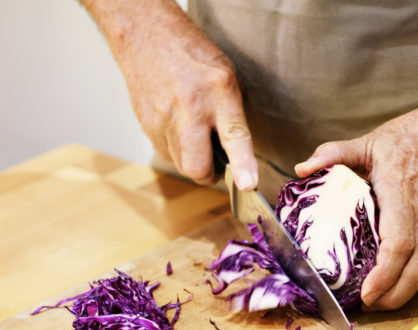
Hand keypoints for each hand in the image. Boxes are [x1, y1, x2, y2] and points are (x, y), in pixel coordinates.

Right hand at [93, 1, 257, 189]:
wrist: (146, 35)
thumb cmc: (193, 56)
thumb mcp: (227, 79)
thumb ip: (233, 116)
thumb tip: (239, 156)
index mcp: (218, 93)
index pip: (234, 137)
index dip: (242, 165)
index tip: (248, 184)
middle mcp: (190, 108)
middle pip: (197, 166)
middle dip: (209, 175)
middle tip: (218, 166)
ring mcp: (163, 118)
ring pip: (180, 164)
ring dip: (192, 162)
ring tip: (198, 139)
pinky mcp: (146, 124)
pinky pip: (165, 152)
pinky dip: (176, 151)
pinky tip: (180, 131)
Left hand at [295, 102, 417, 309]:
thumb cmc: (412, 139)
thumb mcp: (370, 141)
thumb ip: (334, 153)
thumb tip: (301, 169)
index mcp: (402, 195)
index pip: (399, 244)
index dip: (384, 274)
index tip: (365, 292)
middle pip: (416, 272)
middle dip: (392, 297)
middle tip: (363, 307)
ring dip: (400, 296)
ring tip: (373, 303)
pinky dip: (408, 283)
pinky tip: (388, 287)